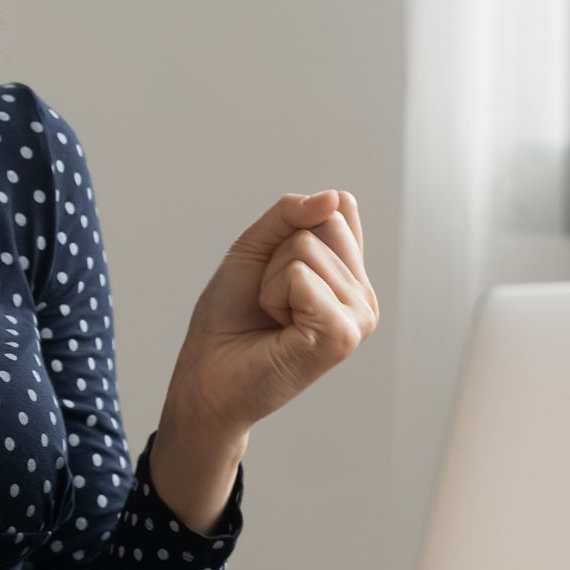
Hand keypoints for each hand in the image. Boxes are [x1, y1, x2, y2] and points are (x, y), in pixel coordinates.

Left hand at [168, 189, 377, 433]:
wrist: (207, 372)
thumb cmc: (231, 315)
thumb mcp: (256, 246)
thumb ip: (291, 213)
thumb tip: (336, 197)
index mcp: (350, 275)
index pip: (337, 207)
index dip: (291, 226)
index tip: (275, 269)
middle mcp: (362, 296)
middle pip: (324, 222)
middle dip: (279, 253)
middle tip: (270, 298)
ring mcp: (358, 317)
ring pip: (307, 248)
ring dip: (272, 279)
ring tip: (273, 316)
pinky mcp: (341, 336)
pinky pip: (302, 277)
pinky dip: (274, 295)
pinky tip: (278, 328)